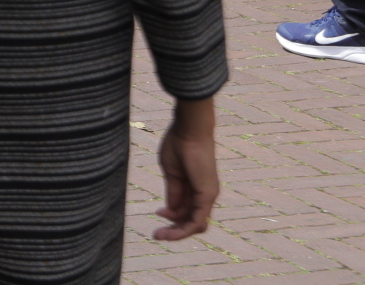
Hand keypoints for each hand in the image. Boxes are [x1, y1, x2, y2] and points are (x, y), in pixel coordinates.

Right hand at [153, 97, 218, 241]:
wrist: (188, 129)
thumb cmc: (179, 144)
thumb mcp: (171, 173)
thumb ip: (173, 192)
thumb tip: (170, 210)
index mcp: (195, 188)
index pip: (187, 211)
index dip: (172, 217)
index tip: (157, 213)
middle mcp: (205, 194)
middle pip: (192, 222)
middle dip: (174, 230)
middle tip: (157, 235)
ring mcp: (208, 195)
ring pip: (196, 225)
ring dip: (178, 233)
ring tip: (160, 235)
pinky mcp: (207, 195)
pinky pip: (198, 220)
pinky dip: (184, 228)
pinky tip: (170, 230)